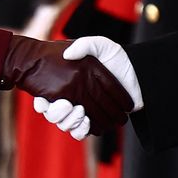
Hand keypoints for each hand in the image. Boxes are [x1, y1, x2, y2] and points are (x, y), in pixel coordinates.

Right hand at [3, 35, 131, 136]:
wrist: (136, 72)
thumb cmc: (115, 58)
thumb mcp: (99, 45)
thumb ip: (84, 45)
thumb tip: (68, 55)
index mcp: (67, 82)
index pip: (46, 95)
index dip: (41, 102)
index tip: (43, 102)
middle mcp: (70, 98)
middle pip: (54, 114)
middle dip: (57, 113)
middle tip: (68, 105)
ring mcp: (81, 111)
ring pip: (66, 125)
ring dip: (71, 121)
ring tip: (81, 112)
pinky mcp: (93, 121)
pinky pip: (80, 132)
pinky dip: (82, 129)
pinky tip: (87, 121)